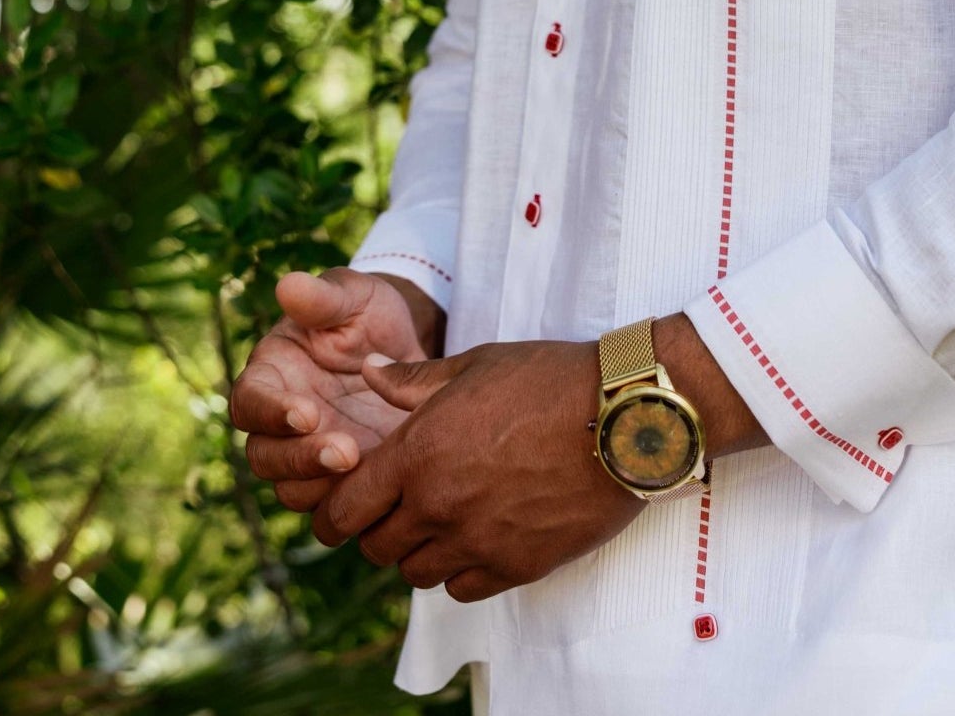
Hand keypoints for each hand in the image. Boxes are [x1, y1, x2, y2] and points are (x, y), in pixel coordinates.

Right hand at [230, 268, 435, 512]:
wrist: (409, 352)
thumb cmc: (369, 315)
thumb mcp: (355, 297)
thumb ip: (324, 298)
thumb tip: (288, 285)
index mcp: (270, 375)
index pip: (249, 402)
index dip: (272, 412)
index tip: (307, 413)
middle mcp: (278, 423)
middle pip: (264, 458)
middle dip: (301, 459)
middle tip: (347, 451)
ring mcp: (306, 456)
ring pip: (293, 491)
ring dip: (324, 487)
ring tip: (368, 468)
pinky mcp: (338, 482)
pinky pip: (330, 508)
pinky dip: (352, 503)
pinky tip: (385, 487)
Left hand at [310, 341, 643, 600]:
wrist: (621, 416)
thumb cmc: (548, 380)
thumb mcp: (476, 365)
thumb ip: (413, 381)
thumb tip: (367, 373)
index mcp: (417, 452)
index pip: (345, 509)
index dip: (333, 514)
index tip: (340, 512)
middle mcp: (437, 504)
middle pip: (376, 548)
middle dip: (377, 531)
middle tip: (396, 512)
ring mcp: (476, 540)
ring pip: (416, 573)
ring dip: (418, 552)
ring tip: (441, 523)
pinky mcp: (515, 565)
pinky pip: (463, 589)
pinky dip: (460, 571)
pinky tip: (476, 540)